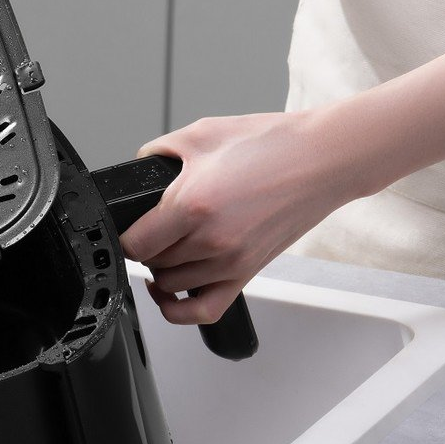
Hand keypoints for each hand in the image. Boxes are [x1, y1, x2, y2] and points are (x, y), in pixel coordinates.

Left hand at [117, 110, 359, 324]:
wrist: (321, 159)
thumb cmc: (272, 145)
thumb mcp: (201, 133)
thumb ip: (158, 151)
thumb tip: (138, 167)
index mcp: (192, 206)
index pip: (134, 243)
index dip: (123, 235)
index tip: (125, 225)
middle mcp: (211, 241)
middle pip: (151, 263)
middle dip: (145, 245)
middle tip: (152, 225)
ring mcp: (231, 262)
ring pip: (171, 284)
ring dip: (161, 269)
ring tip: (166, 246)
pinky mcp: (248, 273)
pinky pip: (204, 310)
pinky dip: (179, 309)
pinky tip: (169, 292)